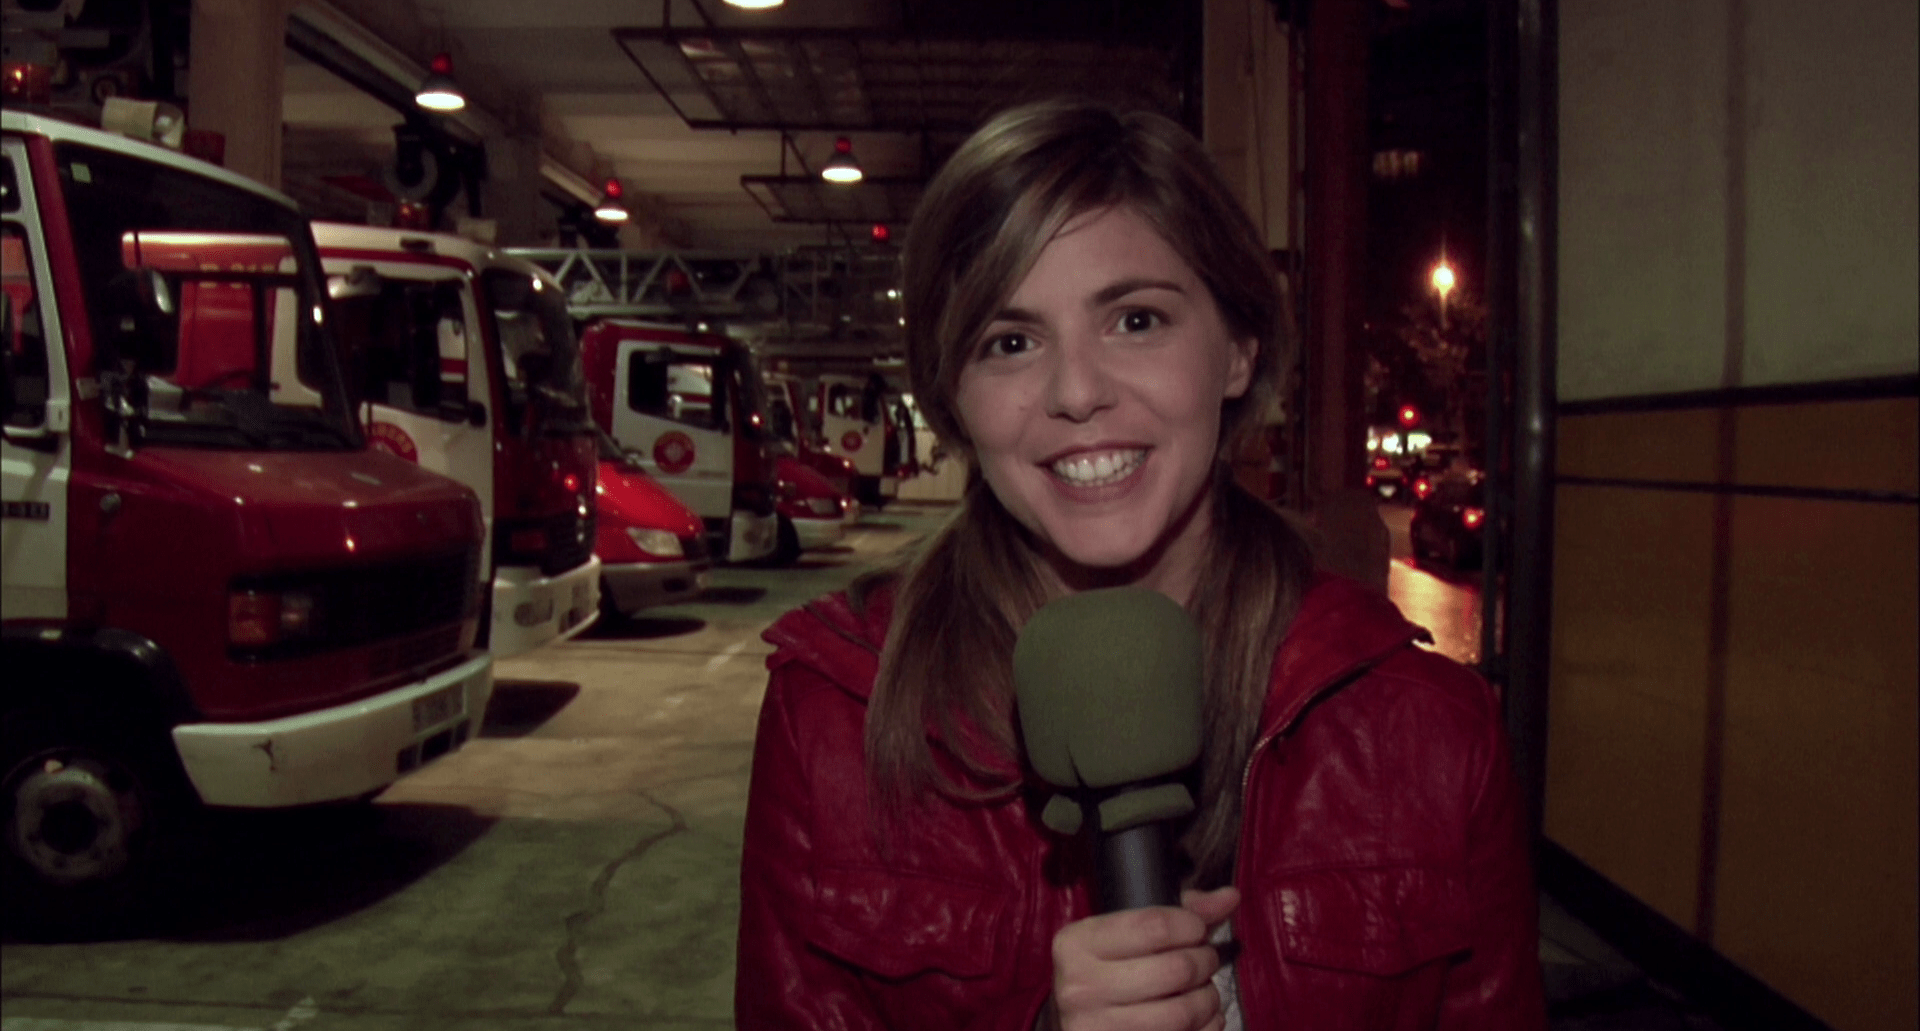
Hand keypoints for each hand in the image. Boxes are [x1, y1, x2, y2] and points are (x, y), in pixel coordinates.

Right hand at [1048, 886, 1239, 1030]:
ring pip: (1181, 1012)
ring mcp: (1095, 1027)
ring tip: (1204, 991)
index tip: (1196, 930)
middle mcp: (1080, 987)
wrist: (1071, 1022)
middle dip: (1205, 961)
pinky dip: (1206, 1027)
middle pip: (1175, 969)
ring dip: (1208, 999)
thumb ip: (1180, 910)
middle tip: (1205, 960)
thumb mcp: (1126, 931)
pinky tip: (1201, 1018)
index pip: (1154, 926)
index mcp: (1077, 943)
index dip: (1191, 926)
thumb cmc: (1107, 969)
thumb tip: (1230, 897)